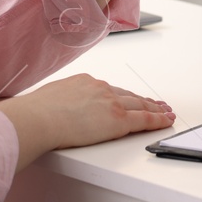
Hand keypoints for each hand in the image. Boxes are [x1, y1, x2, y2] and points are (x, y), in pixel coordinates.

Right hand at [0, 73, 174, 171]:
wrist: (38, 118)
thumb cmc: (35, 113)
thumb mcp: (48, 99)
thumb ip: (59, 102)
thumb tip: (54, 110)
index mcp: (84, 82)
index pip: (109, 90)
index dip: (123, 96)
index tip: (129, 98)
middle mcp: (100, 88)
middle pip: (128, 95)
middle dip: (143, 100)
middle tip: (156, 103)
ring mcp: (111, 102)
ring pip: (139, 105)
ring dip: (154, 109)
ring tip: (166, 112)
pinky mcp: (118, 119)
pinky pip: (144, 119)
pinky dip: (158, 119)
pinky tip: (166, 120)